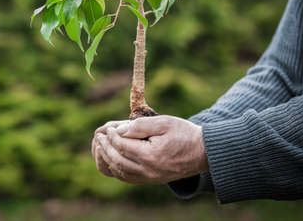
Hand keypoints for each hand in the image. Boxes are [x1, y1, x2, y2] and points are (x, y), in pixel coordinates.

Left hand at [92, 115, 208, 183]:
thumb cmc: (184, 133)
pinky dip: (115, 169)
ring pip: (120, 172)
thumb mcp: (164, 122)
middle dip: (105, 147)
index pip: (122, 146)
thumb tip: (119, 131)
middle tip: (98, 136)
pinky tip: (111, 158)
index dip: (111, 136)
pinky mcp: (152, 180)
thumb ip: (139, 126)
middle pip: (117, 160)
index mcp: (151, 155)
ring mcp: (150, 178)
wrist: (203, 151)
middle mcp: (148, 171)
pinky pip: (127, 178)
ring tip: (101, 146)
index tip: (107, 127)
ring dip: (107, 159)